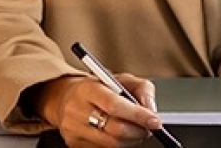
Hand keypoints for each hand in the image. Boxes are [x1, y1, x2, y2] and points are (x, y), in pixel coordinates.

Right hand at [36, 74, 161, 145]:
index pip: (115, 105)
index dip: (138, 115)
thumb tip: (150, 108)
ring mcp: (74, 131)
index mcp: (88, 89)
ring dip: (131, 139)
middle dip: (138, 130)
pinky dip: (119, 144)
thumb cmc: (97, 87)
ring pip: (112, 144)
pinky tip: (122, 135)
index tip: (154, 120)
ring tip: (137, 130)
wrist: (65, 98)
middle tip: (149, 127)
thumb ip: (140, 88)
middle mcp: (77, 110)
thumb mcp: (119, 78)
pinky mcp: (74, 145)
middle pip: (115, 129)